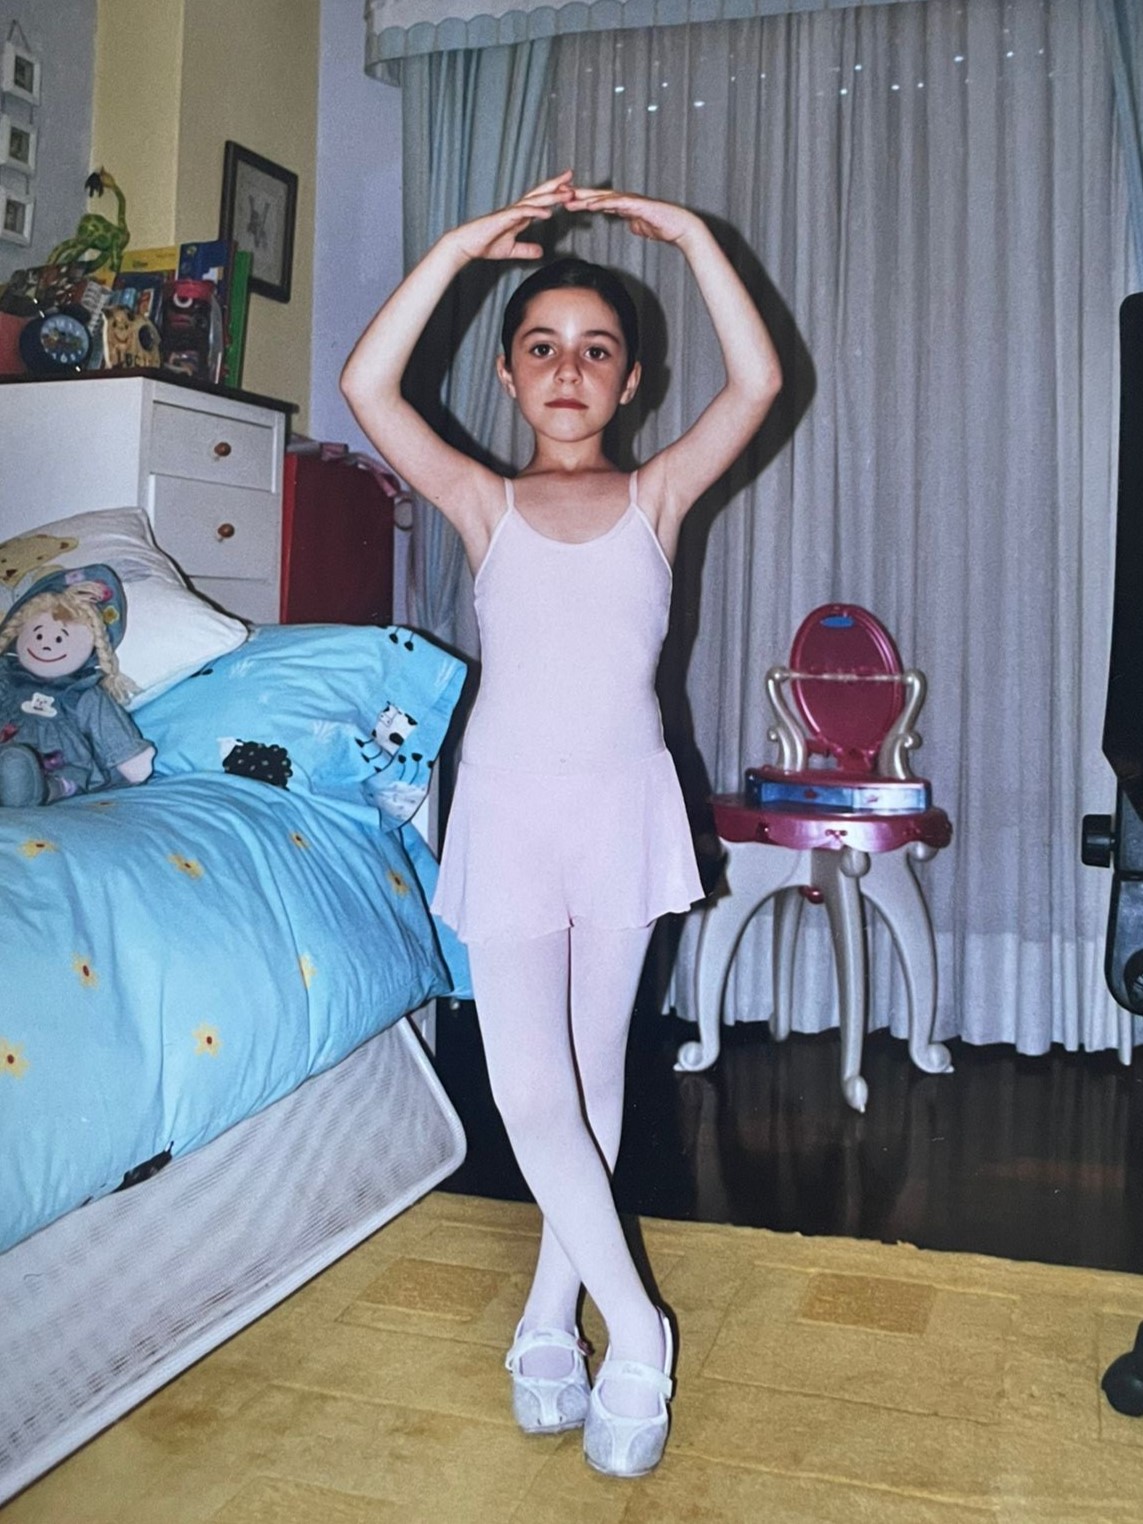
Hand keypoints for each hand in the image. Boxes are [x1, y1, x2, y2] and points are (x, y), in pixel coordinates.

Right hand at [449, 171, 574, 262]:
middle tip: (570, 175)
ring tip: (567, 193)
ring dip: (551, 196)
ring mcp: (510, 212)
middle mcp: (516, 210)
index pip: (540, 200)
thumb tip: (540, 252)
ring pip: (535, 201)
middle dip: (556, 184)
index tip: (568, 187)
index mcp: (519, 215)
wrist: (467, 245)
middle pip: (539, 193)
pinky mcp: (503, 218)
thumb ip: (526, 250)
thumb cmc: (485, 245)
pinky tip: (547, 213)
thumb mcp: (511, 250)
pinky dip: (535, 211)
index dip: (554, 193)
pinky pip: (522, 213)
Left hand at [564, 187, 700, 244]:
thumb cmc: (662, 227)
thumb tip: (629, 224)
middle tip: (558, 195)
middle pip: (596, 196)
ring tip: (568, 198)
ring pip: (603, 197)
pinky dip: (603, 203)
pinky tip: (591, 205)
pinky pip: (617, 203)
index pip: (598, 201)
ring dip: (585, 197)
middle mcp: (625, 199)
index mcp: (623, 205)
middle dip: (577, 195)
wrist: (679, 227)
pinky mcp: (637, 205)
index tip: (565, 202)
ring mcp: (631, 200)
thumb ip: (633, 223)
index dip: (582, 201)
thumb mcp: (641, 227)